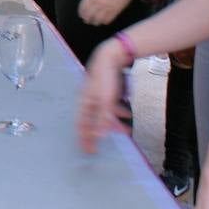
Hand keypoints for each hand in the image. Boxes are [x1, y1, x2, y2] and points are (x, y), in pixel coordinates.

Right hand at [75, 38, 131, 153]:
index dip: (84, 139)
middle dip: (98, 133)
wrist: (110, 56)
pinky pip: (109, 106)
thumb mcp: (106, 101)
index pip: (81, 125)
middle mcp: (87, 99)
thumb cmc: (106, 78)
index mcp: (84, 103)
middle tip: (102, 145)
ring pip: (102, 114)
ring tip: (123, 130)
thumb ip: (103, 119)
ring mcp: (95, 94)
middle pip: (91, 121)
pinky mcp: (104, 90)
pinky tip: (126, 114)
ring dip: (112, 123)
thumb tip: (98, 136)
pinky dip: (117, 113)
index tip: (88, 152)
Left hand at [79, 0, 141, 25]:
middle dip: (87, 20)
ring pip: (97, 20)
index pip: (83, 8)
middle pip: (88, 16)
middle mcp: (97, 2)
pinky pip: (107, 20)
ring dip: (96, 22)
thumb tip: (89, 7)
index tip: (82, 16)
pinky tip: (105, 20)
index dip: (81, 13)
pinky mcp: (115, 11)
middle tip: (88, 21)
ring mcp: (106, 7)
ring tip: (96, 22)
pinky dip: (105, 21)